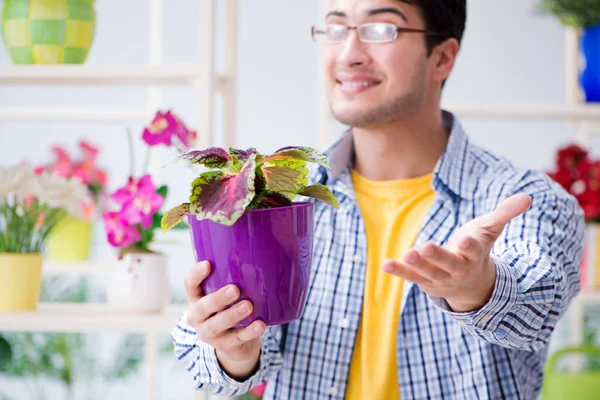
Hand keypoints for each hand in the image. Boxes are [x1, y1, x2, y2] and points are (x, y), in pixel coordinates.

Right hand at [184, 261, 265, 379]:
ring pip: (217, 325)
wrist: (233, 344)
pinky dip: (249, 332)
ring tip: (248, 306)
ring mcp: (210, 333)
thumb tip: (256, 250)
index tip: (207, 263)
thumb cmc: (228, 308)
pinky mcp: (225, 346)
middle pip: (203, 307)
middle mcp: (198, 317)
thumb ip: (231, 277)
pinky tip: (261, 324)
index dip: (196, 275)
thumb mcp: (224, 294)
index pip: (190, 285)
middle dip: (218, 298)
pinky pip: (237, 339)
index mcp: (196, 299)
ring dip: (232, 315)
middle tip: (235, 289)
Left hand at [383, 193, 531, 312]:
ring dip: (416, 265)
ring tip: (407, 254)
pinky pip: (411, 277)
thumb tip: (528, 197)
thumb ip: (505, 213)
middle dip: (438, 256)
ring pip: (428, 272)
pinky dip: (399, 271)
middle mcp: (458, 269)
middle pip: (449, 263)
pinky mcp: (424, 281)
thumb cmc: (478, 249)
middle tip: (426, 247)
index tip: (467, 239)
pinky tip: (386, 264)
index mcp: (475, 255)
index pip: (475, 250)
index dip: (471, 245)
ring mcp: (440, 277)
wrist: (472, 285)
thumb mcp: (491, 230)